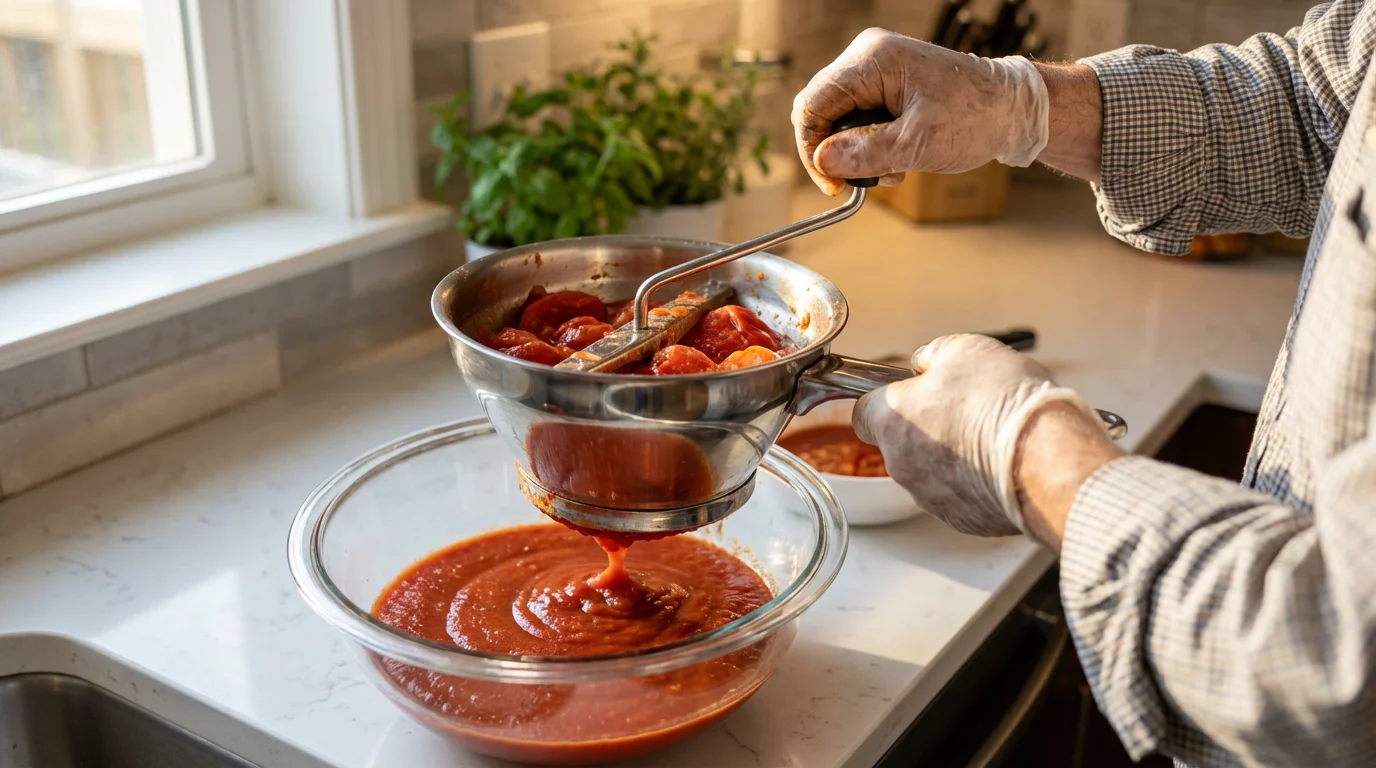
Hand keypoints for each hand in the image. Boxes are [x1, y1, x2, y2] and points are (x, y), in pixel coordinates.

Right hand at [791, 28, 1049, 194]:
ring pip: (838, 117)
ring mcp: (876, 68)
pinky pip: (858, 116)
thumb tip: (823, 162)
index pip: (813, 104)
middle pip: (820, 110)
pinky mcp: (885, 83)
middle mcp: (868, 57)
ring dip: (856, 152)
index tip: (832, 183)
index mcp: (873, 60)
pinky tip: (896, 156)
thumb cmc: (975, 117)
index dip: (813, 148)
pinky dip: (869, 144)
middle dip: (836, 152)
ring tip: (892, 169)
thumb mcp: (918, 145)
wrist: (1013, 109)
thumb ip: (866, 154)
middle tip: (864, 180)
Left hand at [853, 334, 1113, 537]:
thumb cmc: (1005, 402)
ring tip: (993, 437)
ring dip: (953, 456)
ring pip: (930, 472)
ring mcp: (930, 498)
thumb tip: (928, 363)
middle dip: (927, 427)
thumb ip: (936, 355)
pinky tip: (1005, 464)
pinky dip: (976, 483)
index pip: (863, 411)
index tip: (913, 392)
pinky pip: (961, 497)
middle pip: (901, 443)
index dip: (888, 399)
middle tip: (965, 410)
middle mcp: (901, 465)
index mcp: (892, 420)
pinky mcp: (962, 520)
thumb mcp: (967, 349)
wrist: (1048, 458)